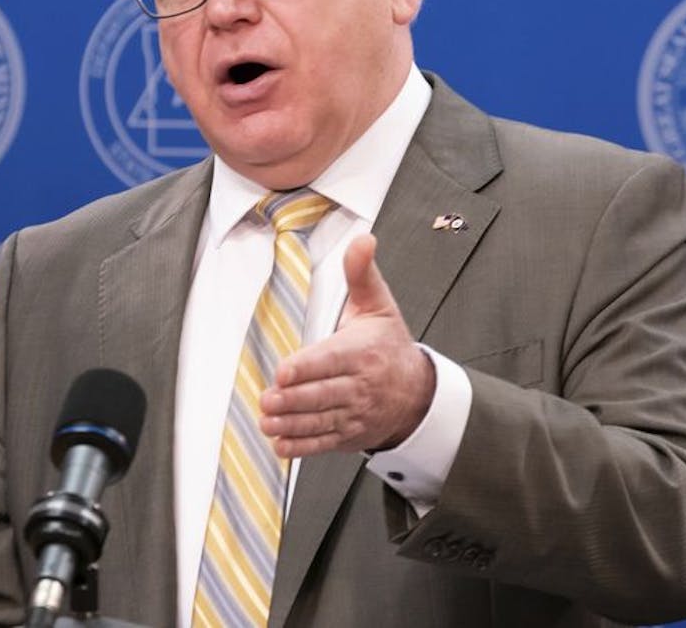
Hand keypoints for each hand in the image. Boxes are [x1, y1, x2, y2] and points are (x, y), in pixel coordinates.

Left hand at [259, 234, 434, 457]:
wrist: (417, 393)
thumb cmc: (389, 344)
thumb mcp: (380, 305)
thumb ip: (362, 273)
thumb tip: (363, 239)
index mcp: (363, 352)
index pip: (332, 360)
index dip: (308, 366)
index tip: (285, 371)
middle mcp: (359, 385)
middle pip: (324, 394)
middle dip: (295, 399)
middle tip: (268, 399)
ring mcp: (354, 413)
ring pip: (321, 420)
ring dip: (292, 424)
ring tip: (267, 421)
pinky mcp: (348, 434)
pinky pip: (324, 442)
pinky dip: (302, 447)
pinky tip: (280, 444)